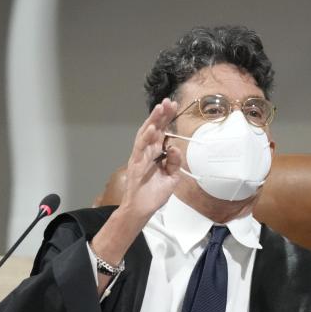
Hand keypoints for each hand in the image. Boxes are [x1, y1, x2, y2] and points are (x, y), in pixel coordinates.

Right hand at [120, 98, 182, 219]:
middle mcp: (147, 152)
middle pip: (154, 129)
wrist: (142, 210)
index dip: (167, 119)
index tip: (174, 106)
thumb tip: (175, 147)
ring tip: (159, 108)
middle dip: (161, 115)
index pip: (162, 132)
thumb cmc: (154, 195)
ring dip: (153, 121)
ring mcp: (140, 156)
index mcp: (156, 153)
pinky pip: (140, 148)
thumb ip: (175, 162)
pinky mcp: (135, 164)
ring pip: (146, 134)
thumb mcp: (171, 177)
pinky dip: (146, 137)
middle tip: (168, 101)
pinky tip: (152, 128)